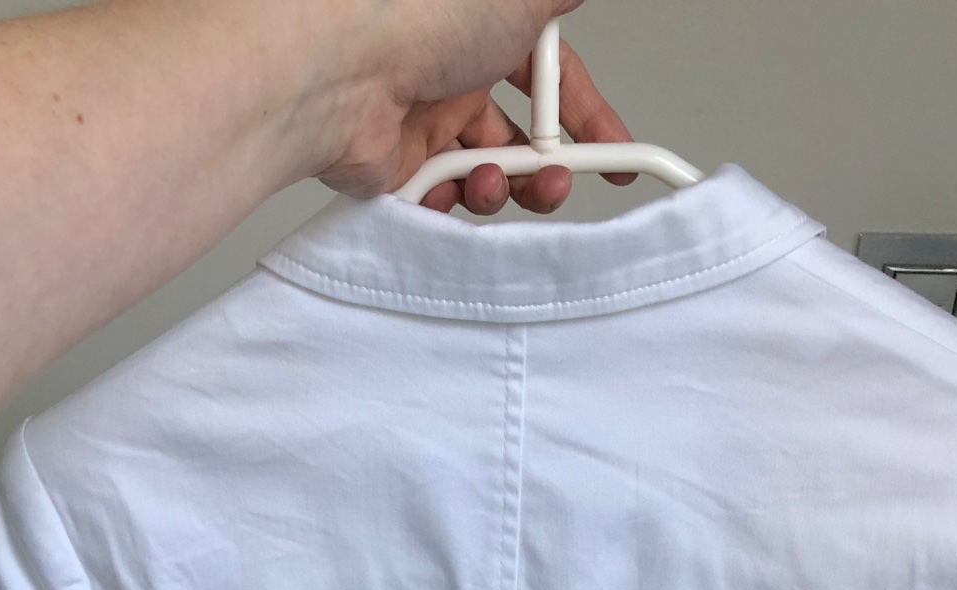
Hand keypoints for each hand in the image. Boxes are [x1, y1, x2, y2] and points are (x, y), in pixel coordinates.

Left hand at [312, 3, 636, 214]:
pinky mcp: (394, 166)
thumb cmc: (418, 13)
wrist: (342, 66)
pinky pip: (439, 199)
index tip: (615, 156)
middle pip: (517, 137)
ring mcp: (422, 122)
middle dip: (546, 169)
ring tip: (491, 183)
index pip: (548, 80)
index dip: (587, 117)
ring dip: (502, 188)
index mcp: (482, 30)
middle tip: (554, 181)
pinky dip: (453, 203)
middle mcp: (451, 74)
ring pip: (482, 173)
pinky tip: (450, 189)